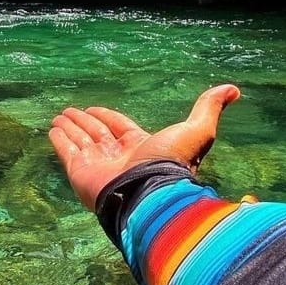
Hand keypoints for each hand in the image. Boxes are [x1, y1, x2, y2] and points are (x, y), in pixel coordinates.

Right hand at [49, 85, 240, 210]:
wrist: (150, 195)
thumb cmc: (172, 164)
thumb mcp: (197, 130)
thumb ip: (209, 109)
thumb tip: (233, 89)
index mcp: (141, 147)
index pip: (119, 127)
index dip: (107, 117)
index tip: (94, 109)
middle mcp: (118, 157)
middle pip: (97, 133)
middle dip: (84, 122)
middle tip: (70, 111)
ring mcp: (98, 165)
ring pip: (81, 141)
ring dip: (70, 128)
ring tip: (58, 118)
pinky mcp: (80, 172)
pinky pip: (67, 152)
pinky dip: (59, 141)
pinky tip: (52, 129)